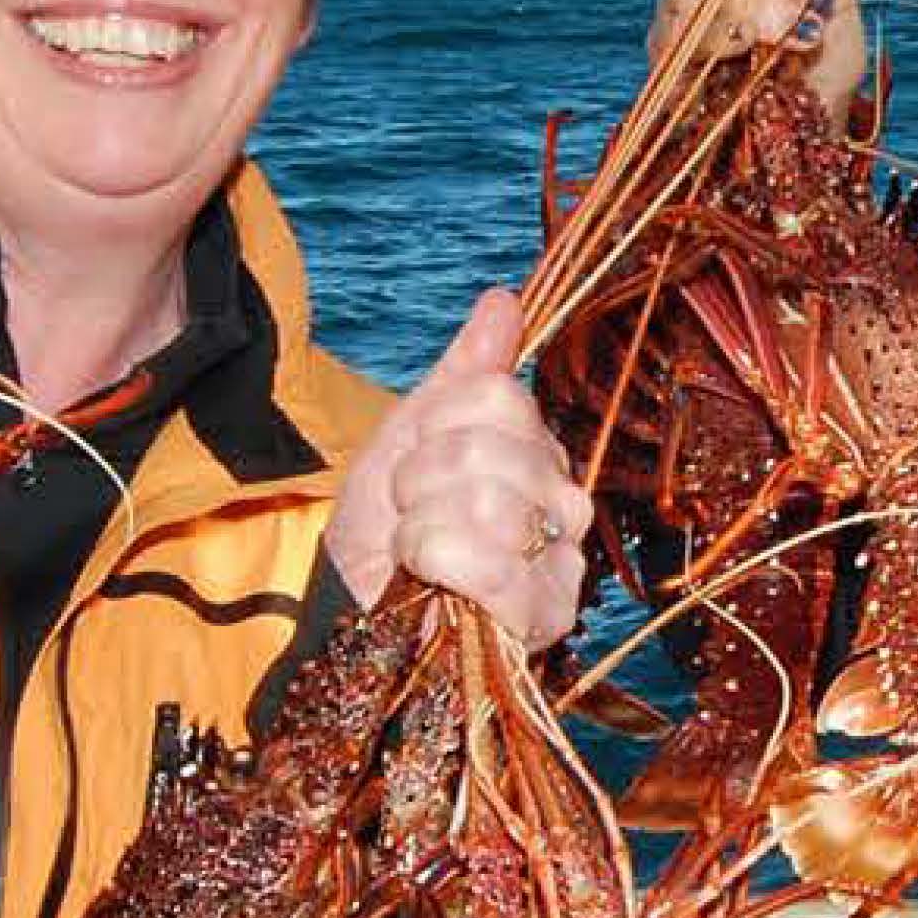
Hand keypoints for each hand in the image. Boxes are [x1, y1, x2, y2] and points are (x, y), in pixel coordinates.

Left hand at [325, 286, 592, 651]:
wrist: (355, 611)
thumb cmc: (382, 529)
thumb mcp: (409, 434)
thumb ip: (463, 372)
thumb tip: (504, 299)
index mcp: (535, 449)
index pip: (500, 397)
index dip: (435, 426)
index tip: (410, 462)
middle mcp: (562, 500)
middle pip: (494, 450)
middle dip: (421, 481)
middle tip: (408, 513)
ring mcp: (562, 561)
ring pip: (491, 507)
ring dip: (422, 528)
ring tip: (415, 551)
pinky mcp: (547, 618)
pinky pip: (494, 570)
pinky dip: (439, 568)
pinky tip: (430, 582)